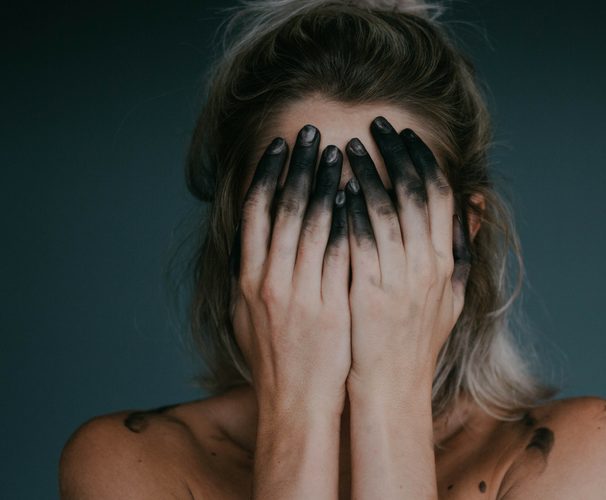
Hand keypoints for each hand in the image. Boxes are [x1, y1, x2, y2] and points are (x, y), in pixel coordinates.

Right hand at [229, 124, 351, 415]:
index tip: (279, 146)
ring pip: (313, 223)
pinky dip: (347, 220)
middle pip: (284, 208)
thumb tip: (251, 239)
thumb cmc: (274, 358)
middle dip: (298, 165)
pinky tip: (358, 195)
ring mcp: (300, 292)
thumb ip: (249, 274)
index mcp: (248, 278)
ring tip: (338, 153)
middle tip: (311, 133)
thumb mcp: (246, 315)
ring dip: (325, 182)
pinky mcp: (330, 305)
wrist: (296, 402)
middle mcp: (269, 280)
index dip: (267, 174)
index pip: (255, 212)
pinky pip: (341, 252)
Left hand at [343, 116, 470, 393]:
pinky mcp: (367, 291)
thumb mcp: (452, 296)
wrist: (392, 386)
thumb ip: (462, 249)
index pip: (441, 195)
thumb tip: (473, 203)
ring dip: (367, 174)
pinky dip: (348, 210)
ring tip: (349, 149)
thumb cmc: (417, 341)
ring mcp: (398, 278)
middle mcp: (428, 265)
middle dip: (396, 153)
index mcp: (446, 262)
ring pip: (385, 209)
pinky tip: (334, 189)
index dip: (424, 160)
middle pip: (415, 192)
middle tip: (377, 125)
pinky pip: (359, 240)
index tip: (406, 136)